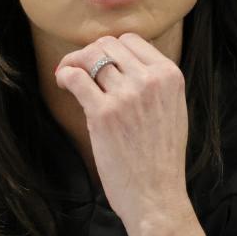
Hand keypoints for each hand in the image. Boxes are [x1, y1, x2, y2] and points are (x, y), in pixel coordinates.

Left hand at [53, 32, 190, 224]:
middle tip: (81, 71)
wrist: (156, 195)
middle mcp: (150, 80)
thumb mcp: (173, 109)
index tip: (101, 64)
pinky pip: (76, 77)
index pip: (131, 41)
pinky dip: (65, 75)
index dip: (111, 50)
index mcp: (169, 76)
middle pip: (108, 45)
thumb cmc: (161, 158)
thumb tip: (122, 62)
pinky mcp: (103, 113)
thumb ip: (155, 83)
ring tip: (69, 77)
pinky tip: (63, 83)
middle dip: (90, 54)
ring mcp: (126, 95)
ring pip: (90, 56)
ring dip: (74, 63)